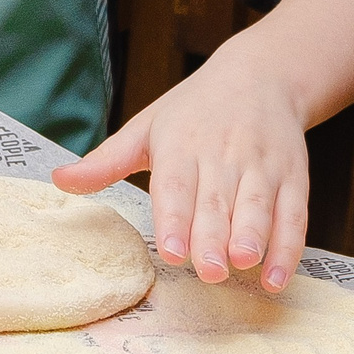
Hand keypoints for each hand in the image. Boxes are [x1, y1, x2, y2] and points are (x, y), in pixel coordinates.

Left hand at [52, 37, 311, 290]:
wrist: (261, 75)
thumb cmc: (193, 110)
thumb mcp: (146, 127)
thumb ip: (107, 160)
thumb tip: (59, 180)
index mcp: (181, 143)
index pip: (176, 184)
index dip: (174, 217)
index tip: (168, 250)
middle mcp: (223, 154)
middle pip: (218, 200)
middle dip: (212, 236)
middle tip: (206, 271)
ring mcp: (262, 165)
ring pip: (259, 206)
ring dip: (254, 237)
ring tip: (243, 264)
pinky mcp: (294, 176)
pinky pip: (294, 215)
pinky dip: (289, 248)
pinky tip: (276, 278)